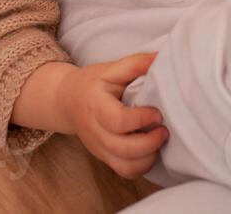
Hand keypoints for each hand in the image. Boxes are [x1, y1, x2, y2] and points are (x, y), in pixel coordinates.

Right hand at [50, 54, 167, 177]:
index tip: (157, 112)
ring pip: (125, 166)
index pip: (118, 121)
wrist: (66, 101)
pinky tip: (150, 151)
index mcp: (95, 105)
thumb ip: (135, 64)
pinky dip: (142, 167)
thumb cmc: (91, 84)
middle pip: (123, 149)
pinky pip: (125, 172)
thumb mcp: (109, 69)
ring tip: (158, 141)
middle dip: (150, 143)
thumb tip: (161, 58)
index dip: (141, 119)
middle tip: (163, 130)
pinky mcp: (104, 158)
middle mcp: (94, 131)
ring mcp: (98, 148)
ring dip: (148, 158)